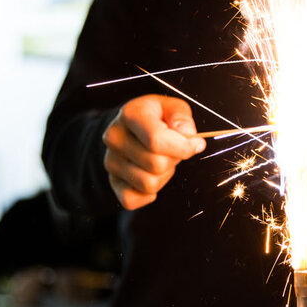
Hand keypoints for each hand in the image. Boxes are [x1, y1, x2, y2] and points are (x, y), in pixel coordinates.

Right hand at [103, 94, 205, 209]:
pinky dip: (148, 194)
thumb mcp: (171, 106)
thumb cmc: (156, 117)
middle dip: (174, 159)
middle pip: (156, 164)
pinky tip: (152, 176)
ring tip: (162, 160)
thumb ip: (181, 116)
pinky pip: (131, 200)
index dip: (183, 147)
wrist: (131, 126)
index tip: (195, 144)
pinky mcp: (112, 181)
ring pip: (148, 184)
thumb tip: (187, 133)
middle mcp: (115, 138)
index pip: (157, 140)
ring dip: (164, 176)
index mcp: (130, 114)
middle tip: (173, 150)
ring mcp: (111, 161)